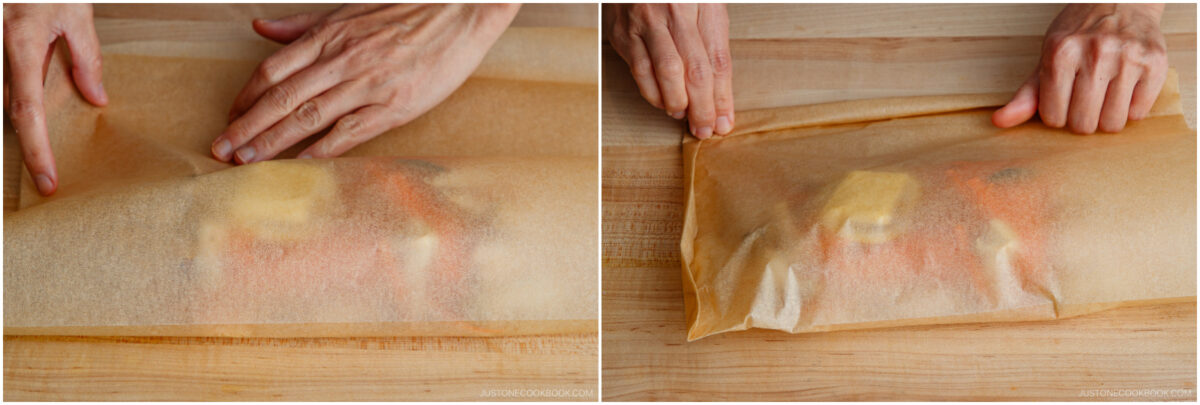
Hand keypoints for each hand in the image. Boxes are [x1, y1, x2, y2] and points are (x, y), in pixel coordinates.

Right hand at [4, 4, 106, 195]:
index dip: (37, 150)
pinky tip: (33, 121)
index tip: (48, 180)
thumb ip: (86, 57)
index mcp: (21, 48)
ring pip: (4, 97)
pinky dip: (18, 101)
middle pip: (10, 110)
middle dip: (28, 146)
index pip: (28, 112)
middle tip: (47, 178)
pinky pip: (5, 83)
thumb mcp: (74, 14)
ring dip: (22, 124)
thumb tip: (96, 99)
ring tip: (42, 155)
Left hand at [212, 4, 518, 163]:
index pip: (273, 70)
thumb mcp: (349, 10)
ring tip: (247, 162)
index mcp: (330, 36)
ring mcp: (367, 84)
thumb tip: (259, 26)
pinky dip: (320, 150)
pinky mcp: (393, 106)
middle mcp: (342, 60)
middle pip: (281, 98)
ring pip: (308, 117)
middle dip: (246, 127)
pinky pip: (348, 132)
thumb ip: (302, 25)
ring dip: (273, 142)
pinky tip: (298, 164)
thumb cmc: (407, 12)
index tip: (229, 118)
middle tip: (220, 150)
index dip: (246, 98)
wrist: (460, 13)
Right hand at [605, 4, 732, 138]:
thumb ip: (713, 43)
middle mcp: (675, 11)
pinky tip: (664, 103)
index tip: (725, 120)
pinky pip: (640, 70)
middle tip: (706, 128)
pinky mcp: (623, 32)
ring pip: (667, 72)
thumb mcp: (705, 5)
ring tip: (686, 117)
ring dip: (678, 103)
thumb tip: (719, 94)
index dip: (723, 95)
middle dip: (703, 107)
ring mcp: (646, 21)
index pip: (718, 58)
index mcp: (704, 3)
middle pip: (695, 69)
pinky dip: (653, 93)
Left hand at [993, 3, 1166, 133]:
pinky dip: (1130, 109)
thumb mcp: (1047, 57)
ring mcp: (1127, 57)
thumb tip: (999, 121)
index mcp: (1061, 52)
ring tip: (1104, 97)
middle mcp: (1095, 53)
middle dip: (1081, 121)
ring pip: (1112, 123)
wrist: (1119, 1)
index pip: (1053, 117)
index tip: (1062, 102)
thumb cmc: (1079, 33)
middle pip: (1083, 124)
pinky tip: (1124, 90)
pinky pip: (1138, 112)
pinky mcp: (1155, 62)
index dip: (1057, 116)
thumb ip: (1026, 93)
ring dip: (1106, 118)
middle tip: (1085, 102)